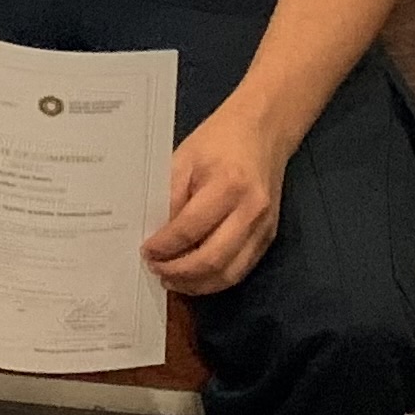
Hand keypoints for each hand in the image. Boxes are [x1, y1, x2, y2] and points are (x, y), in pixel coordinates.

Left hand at [146, 96, 287, 297]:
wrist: (263, 130)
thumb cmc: (219, 140)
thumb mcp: (184, 159)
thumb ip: (170, 197)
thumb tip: (155, 235)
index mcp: (228, 185)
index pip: (189, 230)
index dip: (164, 247)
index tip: (146, 252)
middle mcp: (250, 211)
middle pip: (212, 260)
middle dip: (178, 272)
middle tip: (156, 270)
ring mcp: (263, 227)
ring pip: (229, 274)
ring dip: (197, 284)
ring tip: (172, 280)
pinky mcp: (269, 236)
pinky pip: (241, 269)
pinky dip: (215, 279)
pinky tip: (195, 276)